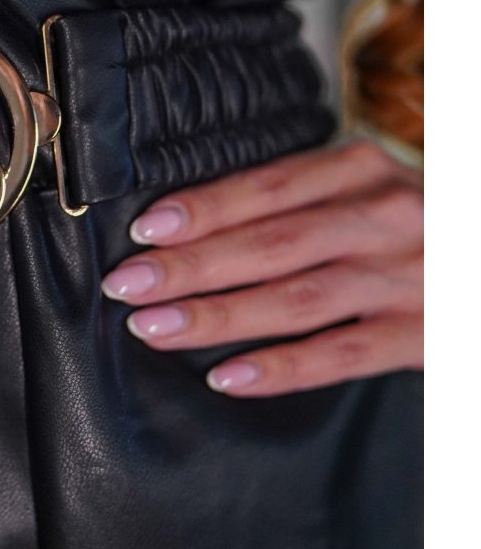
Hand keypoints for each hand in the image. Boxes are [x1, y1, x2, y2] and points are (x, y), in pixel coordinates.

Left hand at [101, 139, 421, 396]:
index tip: (143, 230)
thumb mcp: (360, 194)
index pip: (269, 188)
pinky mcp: (424, 334)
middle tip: (126, 285)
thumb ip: (294, 203)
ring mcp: (407, 276)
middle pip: (273, 242)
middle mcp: (386, 216)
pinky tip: (227, 378)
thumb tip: (182, 229)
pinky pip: (343, 355)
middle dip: (192, 265)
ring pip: (299, 298)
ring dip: (219, 315)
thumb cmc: (405, 228)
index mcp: (361, 170)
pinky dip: (282, 368)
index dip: (204, 208)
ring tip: (155, 329)